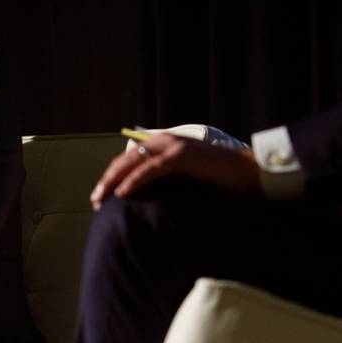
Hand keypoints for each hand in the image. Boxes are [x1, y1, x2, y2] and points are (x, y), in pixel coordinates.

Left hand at [90, 133, 260, 209]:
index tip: (101, 197)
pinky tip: (121, 193)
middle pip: (125, 161)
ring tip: (101, 199)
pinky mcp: (180, 156)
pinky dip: (133, 181)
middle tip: (95, 200)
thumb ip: (166, 182)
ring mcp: (172, 147)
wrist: (247, 173)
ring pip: (133, 163)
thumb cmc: (219, 180)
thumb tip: (147, 201)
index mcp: (164, 146)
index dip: (112, 177)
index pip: (130, 160)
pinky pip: (150, 170)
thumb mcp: (185, 180)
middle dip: (107, 181)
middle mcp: (164, 141)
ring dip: (113, 182)